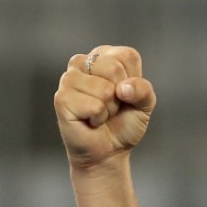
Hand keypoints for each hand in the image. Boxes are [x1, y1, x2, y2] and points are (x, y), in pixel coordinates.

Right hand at [54, 45, 156, 168]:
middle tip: (110, 106)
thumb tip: (123, 88)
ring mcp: (68, 79)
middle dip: (119, 95)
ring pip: (104, 89)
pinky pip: (94, 106)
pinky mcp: (61, 98)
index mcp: (103, 56)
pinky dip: (98, 118)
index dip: (132, 81)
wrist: (109, 151)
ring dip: (108, 108)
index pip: (127, 57)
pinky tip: (90, 120)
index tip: (124, 94)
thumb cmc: (123, 123)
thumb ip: (143, 89)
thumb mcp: (144, 104)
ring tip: (100, 113)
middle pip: (113, 68)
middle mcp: (82, 62)